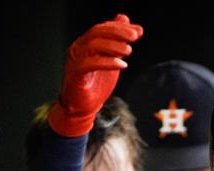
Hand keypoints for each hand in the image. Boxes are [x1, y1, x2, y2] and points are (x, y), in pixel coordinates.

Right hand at [48, 14, 142, 136]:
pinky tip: (121, 64)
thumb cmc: (96, 84)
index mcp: (86, 43)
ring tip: (129, 51)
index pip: (102, 28)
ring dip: (113, 46)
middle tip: (135, 37)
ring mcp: (75, 61)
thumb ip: (117, 41)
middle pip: (96, 33)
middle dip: (117, 33)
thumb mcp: (111, 59)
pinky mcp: (75, 75)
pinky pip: (89, 64)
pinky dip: (106, 62)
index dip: (120, 27)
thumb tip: (125, 19)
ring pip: (92, 45)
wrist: (83, 107)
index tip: (138, 31)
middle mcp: (78, 49)